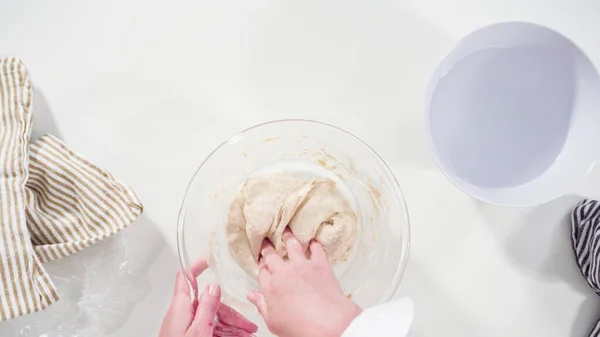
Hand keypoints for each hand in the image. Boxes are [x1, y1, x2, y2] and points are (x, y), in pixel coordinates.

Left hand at [160, 259, 257, 336]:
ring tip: (248, 335)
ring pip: (213, 321)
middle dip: (231, 314)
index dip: (195, 268)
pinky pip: (210, 331)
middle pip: (210, 306)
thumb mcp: (199, 329)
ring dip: (232, 327)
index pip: (185, 279)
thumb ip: (207, 306)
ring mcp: (186, 328)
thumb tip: (213, 286)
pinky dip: (224, 334)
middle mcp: (183, 315)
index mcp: (181, 307)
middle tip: (248, 326)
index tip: (206, 261)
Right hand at [247, 230, 361, 336]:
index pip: (262, 271)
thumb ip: (261, 306)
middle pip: (272, 256)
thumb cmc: (299, 326)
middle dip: (268, 248)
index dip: (262, 266)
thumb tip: (252, 296)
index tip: (262, 263)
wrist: (326, 322)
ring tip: (286, 232)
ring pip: (292, 246)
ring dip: (288, 238)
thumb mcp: (273, 322)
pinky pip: (316, 249)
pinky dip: (315, 244)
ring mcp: (302, 266)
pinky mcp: (319, 264)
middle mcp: (283, 272)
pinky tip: (313, 241)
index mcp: (270, 287)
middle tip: (267, 242)